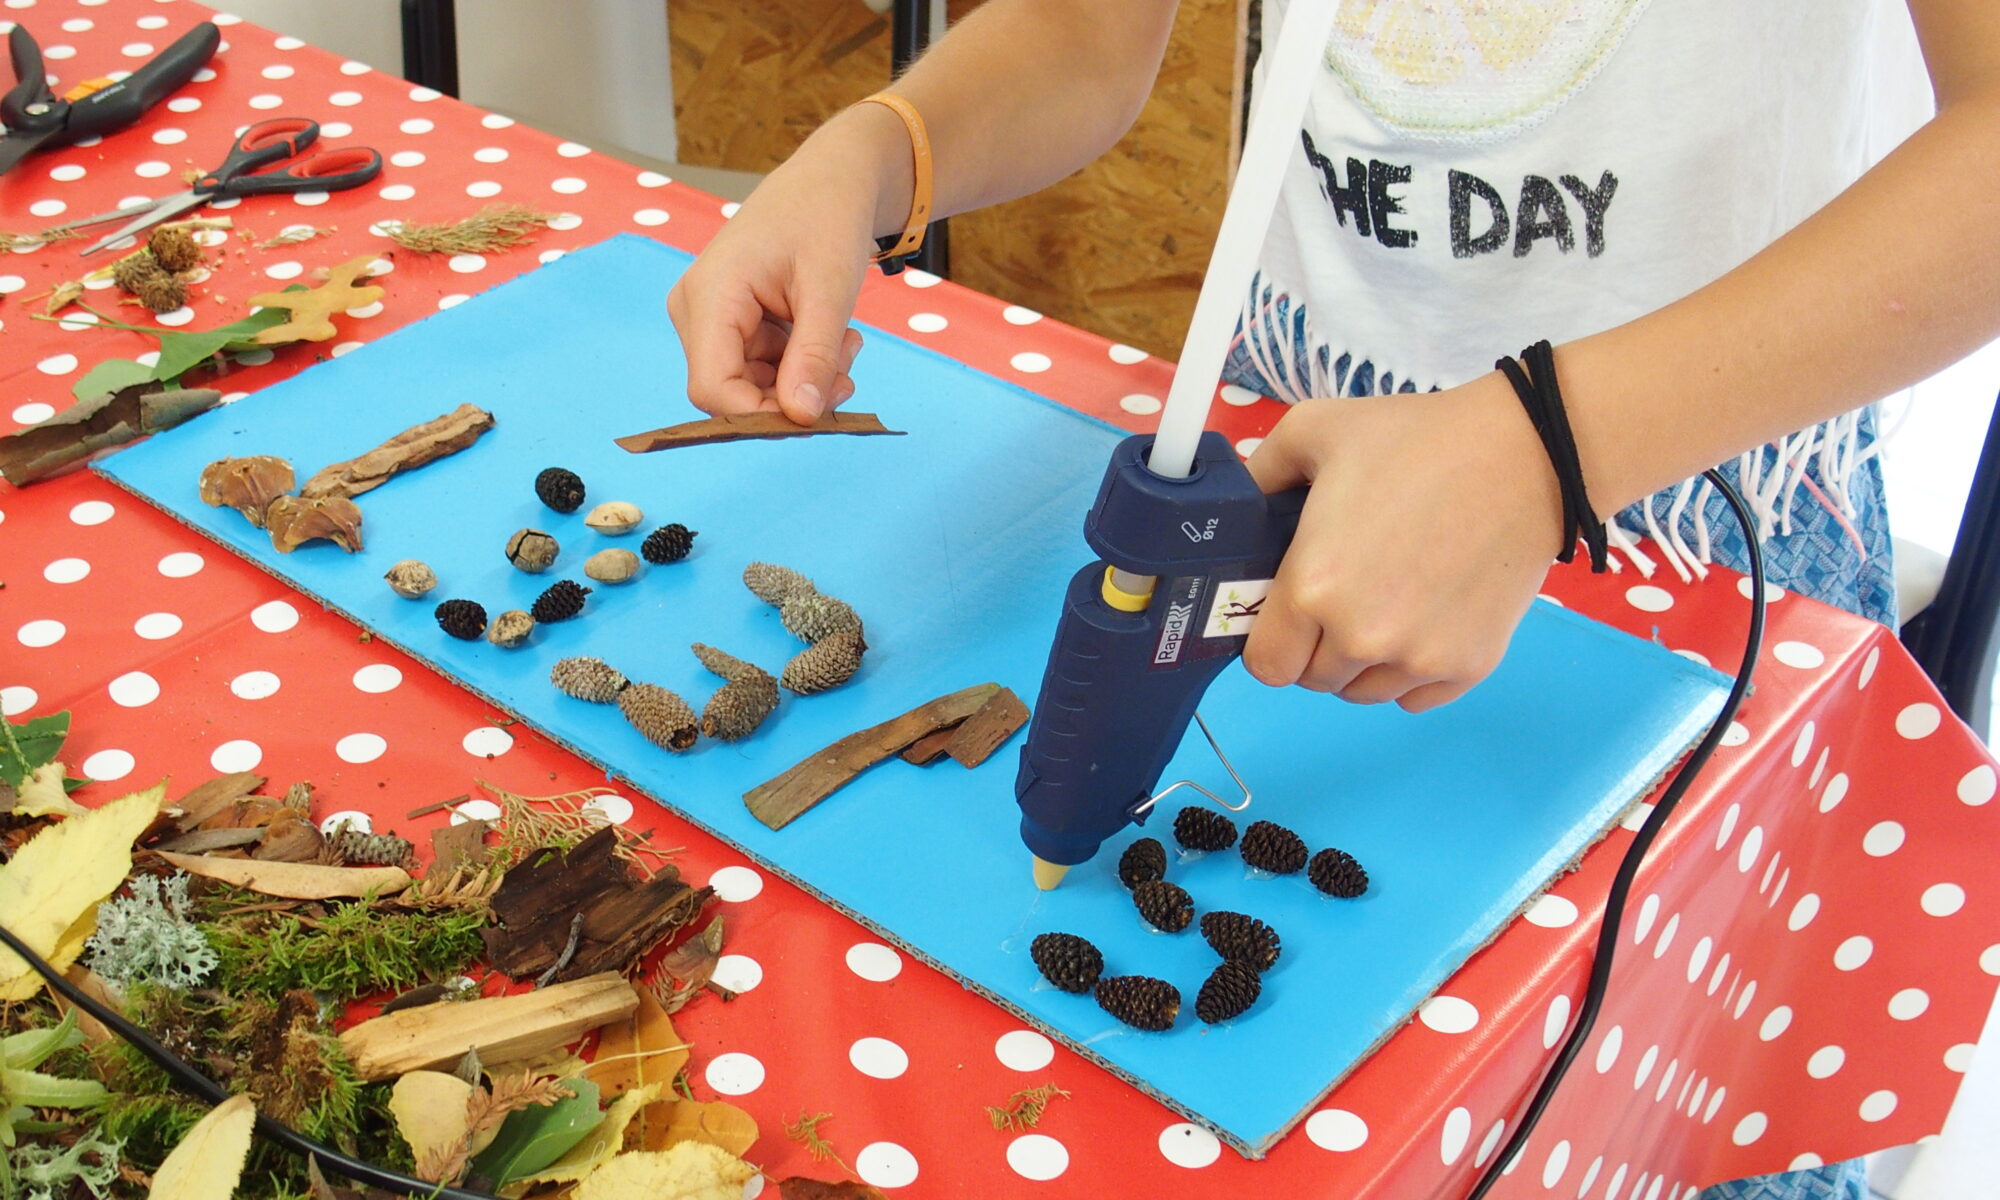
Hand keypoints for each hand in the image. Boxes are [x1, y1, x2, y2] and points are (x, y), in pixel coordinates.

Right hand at [666, 115, 892, 422]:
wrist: (829, 182)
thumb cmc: (827, 219)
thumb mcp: (830, 291)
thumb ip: (813, 356)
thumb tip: (801, 417)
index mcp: (710, 295)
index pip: (713, 388)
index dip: (761, 416)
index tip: (818, 415)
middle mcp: (696, 310)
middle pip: (732, 392)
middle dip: (793, 396)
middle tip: (847, 372)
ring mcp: (709, 318)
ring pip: (750, 386)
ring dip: (804, 379)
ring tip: (846, 343)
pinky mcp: (728, 323)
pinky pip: (759, 368)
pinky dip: (799, 365)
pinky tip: (831, 337)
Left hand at [1241, 376, 1562, 711]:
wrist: (1526, 453)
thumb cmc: (1419, 439)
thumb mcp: (1313, 431)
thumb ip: (1259, 474)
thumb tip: (1235, 506)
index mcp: (1313, 589)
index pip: (1264, 664)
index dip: (1269, 639)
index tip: (1284, 611)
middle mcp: (1362, 638)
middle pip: (1312, 679)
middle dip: (1314, 645)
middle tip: (1340, 592)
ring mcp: (1420, 659)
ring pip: (1364, 692)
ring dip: (1361, 662)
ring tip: (1384, 600)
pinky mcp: (1469, 666)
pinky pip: (1415, 697)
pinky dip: (1411, 671)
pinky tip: (1422, 616)